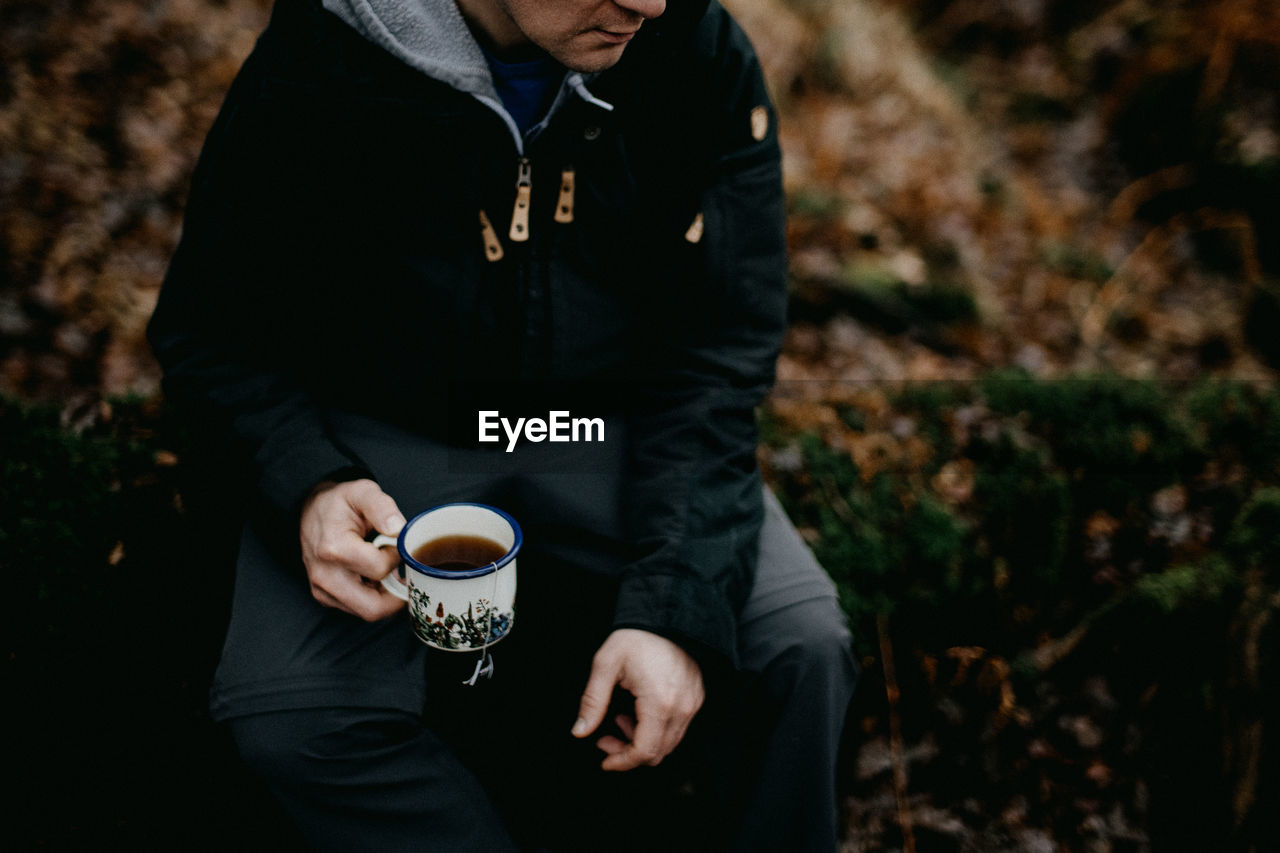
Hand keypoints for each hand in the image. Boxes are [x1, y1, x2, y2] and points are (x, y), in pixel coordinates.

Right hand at [299, 478, 406, 620]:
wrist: (312, 510)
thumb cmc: (340, 502)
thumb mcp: (363, 492)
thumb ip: (382, 507)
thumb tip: (398, 530)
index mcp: (334, 548)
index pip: (380, 569)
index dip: (397, 558)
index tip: (397, 545)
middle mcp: (324, 575)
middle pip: (373, 607)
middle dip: (397, 594)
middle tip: (403, 572)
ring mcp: (322, 589)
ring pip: (367, 612)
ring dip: (385, 596)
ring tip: (387, 570)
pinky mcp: (323, 597)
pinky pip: (357, 609)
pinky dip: (372, 597)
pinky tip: (374, 576)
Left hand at [571, 628, 704, 771]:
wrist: (666, 614)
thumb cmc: (635, 637)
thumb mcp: (606, 665)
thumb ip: (592, 702)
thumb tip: (579, 732)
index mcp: (660, 702)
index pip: (644, 751)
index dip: (622, 762)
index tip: (604, 760)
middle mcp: (682, 708)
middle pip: (658, 753)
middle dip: (629, 753)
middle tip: (606, 738)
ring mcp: (693, 703)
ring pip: (668, 743)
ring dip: (642, 741)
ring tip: (621, 718)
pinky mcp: (696, 698)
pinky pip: (678, 728)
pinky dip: (656, 730)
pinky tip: (638, 712)